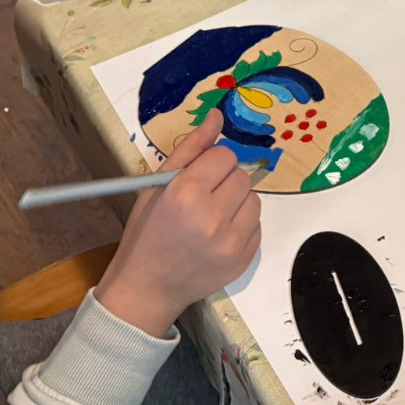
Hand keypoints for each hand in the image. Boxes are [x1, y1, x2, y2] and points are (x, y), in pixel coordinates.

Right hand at [95, 110, 262, 337]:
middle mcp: (212, 217)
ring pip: (254, 199)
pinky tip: (218, 236)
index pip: (224, 155)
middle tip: (202, 199)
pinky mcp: (243, 260)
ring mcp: (231, 242)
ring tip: (210, 218)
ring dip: (236, 203)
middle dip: (224, 182)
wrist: (147, 288)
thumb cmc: (147, 233)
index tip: (197, 179)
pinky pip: (257, 226)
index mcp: (186, 194)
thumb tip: (217, 116)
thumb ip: (190, 148)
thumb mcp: (157, 185)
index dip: (210, 164)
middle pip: (241, 176)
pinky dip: (241, 226)